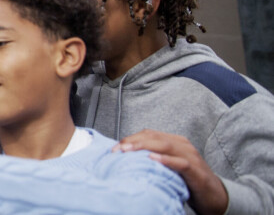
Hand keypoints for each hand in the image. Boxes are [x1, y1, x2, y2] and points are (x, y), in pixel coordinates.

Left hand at [113, 129, 227, 214]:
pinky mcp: (197, 171)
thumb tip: (126, 158)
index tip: (114, 148)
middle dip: (134, 141)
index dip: (130, 138)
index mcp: (174, 141)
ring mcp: (191, 157)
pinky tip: (153, 160)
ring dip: (145, 147)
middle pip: (154, 137)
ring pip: (166, 146)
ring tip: (129, 151)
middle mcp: (182, 145)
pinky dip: (166, 160)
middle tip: (118, 149)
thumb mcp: (167, 166)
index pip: (148, 134)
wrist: (214, 196)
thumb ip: (152, 158)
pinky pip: (181, 163)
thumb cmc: (186, 180)